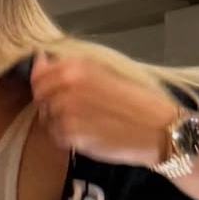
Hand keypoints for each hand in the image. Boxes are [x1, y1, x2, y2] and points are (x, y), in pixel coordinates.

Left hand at [30, 52, 177, 167]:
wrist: (158, 129)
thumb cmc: (138, 100)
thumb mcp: (107, 72)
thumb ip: (73, 68)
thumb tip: (41, 61)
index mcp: (77, 66)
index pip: (40, 74)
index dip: (43, 83)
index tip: (55, 89)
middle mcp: (67, 86)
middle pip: (41, 97)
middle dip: (52, 103)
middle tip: (77, 110)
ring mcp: (66, 112)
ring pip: (48, 118)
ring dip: (60, 122)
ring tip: (87, 123)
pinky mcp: (71, 137)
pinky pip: (57, 137)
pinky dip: (68, 138)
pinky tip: (89, 135)